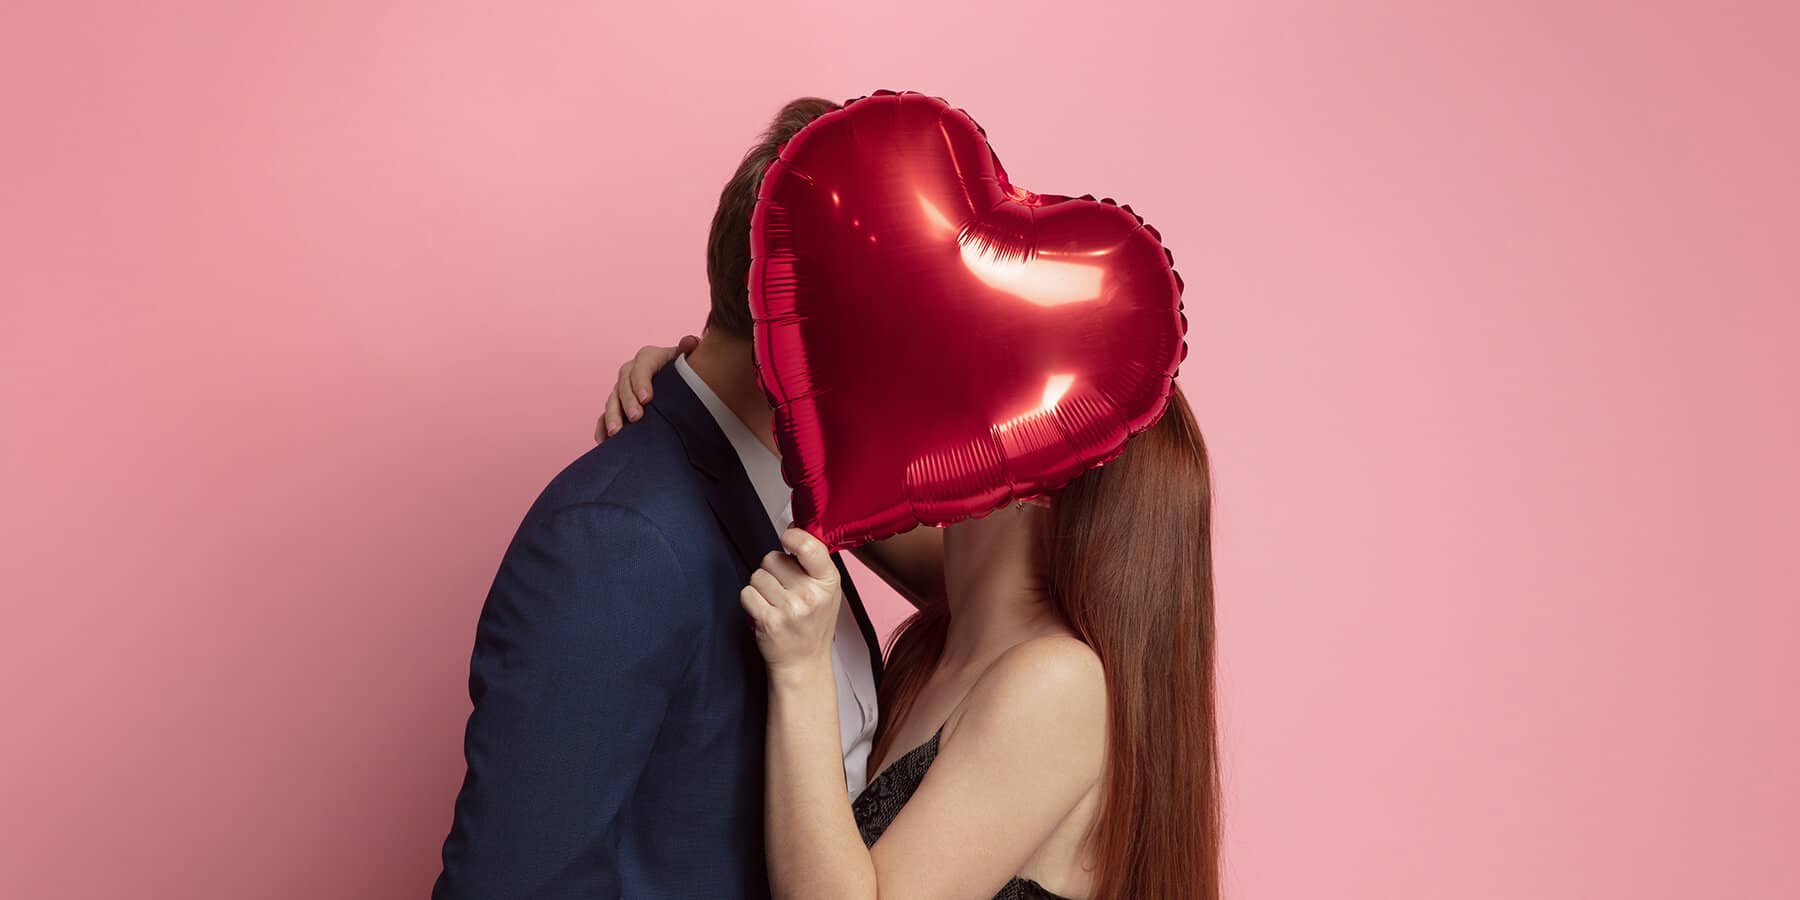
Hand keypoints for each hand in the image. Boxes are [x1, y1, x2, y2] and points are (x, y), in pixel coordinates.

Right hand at [595, 335, 698, 441]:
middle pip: (624, 385)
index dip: (641, 382)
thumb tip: (690, 342)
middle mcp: (630, 372)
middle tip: (636, 418)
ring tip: (617, 432)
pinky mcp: (616, 407)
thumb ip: (688, 349)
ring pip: (612, 401)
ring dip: (612, 416)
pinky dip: (601, 428)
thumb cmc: (684, 371)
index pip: (641, 366)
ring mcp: (621, 390)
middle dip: (628, 402)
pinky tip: (603, 441)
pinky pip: (604, 416)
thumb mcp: (686, 359)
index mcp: (648, 358)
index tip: (647, 399)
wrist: (678, 382)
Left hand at [740, 528, 842, 673]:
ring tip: (775, 602)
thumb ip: (813, 559)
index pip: (809, 546)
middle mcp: (811, 595)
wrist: (803, 663)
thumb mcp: (826, 589)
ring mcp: (790, 609)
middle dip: (773, 569)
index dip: (792, 537)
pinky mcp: (769, 621)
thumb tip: (794, 525)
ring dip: (761, 586)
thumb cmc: (813, 624)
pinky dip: (751, 600)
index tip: (787, 539)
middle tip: (783, 589)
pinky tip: (764, 611)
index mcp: (828, 581)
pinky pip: (747, 593)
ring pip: (757, 575)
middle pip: (773, 558)